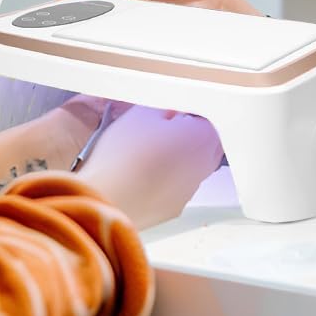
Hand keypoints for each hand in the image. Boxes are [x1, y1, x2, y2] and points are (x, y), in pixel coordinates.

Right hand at [77, 107, 223, 230]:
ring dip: (179, 158)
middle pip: (206, 143)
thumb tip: (174, 111)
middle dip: (189, 134)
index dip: (189, 112)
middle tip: (162, 129)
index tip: (172, 112)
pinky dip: (167, 179)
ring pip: (192, 166)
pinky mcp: (174, 208)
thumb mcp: (143, 113)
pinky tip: (143, 175)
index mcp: (203, 136)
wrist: (107, 199)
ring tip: (148, 153)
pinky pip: (177, 186)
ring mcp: (190, 189)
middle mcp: (205, 165)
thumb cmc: (125, 154)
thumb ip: (167, 106)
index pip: (208, 117)